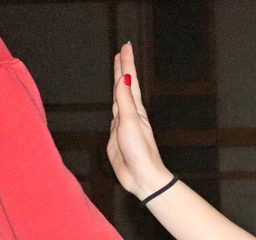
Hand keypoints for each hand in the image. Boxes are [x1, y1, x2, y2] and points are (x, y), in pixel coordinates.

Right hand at [107, 43, 173, 197]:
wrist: (141, 177)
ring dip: (119, 83)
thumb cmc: (140, 152)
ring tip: (119, 70)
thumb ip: (125, 101)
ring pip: (120, 97)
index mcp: (135, 109)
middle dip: (123, 68)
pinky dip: (115, 102)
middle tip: (122, 52)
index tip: (126, 47)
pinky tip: (115, 101)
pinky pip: (114, 114)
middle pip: (124, 86)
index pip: (129, 81)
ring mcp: (123, 124)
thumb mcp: (130, 123)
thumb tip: (124, 79)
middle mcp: (130, 114)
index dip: (126, 64)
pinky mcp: (117, 135)